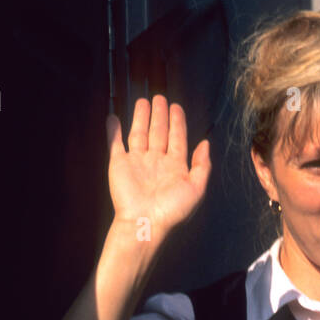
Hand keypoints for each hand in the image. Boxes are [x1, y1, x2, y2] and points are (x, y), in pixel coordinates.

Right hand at [106, 95, 210, 244]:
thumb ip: (203, 166)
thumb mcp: (196, 189)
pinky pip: (115, 143)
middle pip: (159, 132)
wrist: (144, 222)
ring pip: (140, 133)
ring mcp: (137, 162)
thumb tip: (206, 144)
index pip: (177, 138)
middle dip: (160, 115)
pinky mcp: (119, 164)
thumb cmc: (171, 210)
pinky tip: (113, 117)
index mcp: (175, 167)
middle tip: (160, 98)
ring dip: (141, 117)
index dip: (178, 122)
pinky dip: (113, 130)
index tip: (176, 107)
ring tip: (143, 101)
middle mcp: (156, 162)